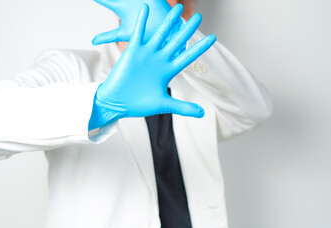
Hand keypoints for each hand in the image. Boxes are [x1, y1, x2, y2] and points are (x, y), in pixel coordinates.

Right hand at [88, 4, 215, 129]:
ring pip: (160, 34)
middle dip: (188, 29)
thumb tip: (203, 114)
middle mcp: (159, 60)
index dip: (200, 48)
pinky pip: (138, 33)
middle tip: (198, 17)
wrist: (117, 102)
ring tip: (177, 7)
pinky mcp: (132, 51)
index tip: (213, 38)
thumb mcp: (164, 104)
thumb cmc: (138, 104)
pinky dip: (141, 21)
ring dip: (168, 21)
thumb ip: (183, 107)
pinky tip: (145, 8)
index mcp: (168, 71)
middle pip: (177, 41)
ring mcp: (146, 54)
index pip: (188, 56)